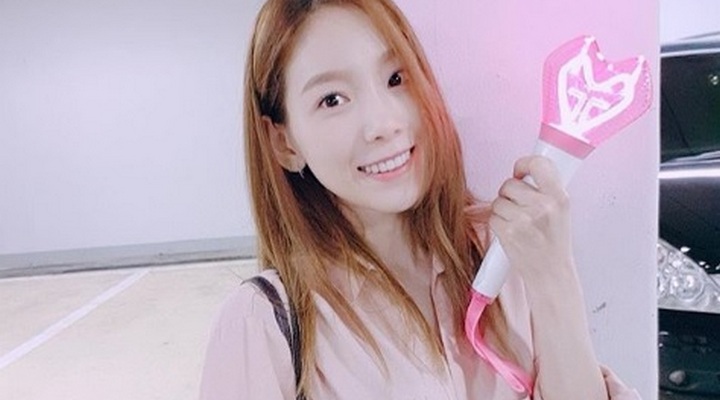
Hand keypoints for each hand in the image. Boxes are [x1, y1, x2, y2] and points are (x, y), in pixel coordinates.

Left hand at [488, 155, 573, 290]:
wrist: (551, 274)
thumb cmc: (553, 242)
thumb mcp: (560, 211)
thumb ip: (544, 190)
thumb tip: (522, 172)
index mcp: (560, 197)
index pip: (539, 164)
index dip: (524, 163)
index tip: (519, 171)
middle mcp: (544, 206)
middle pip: (510, 184)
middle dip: (510, 194)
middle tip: (520, 209)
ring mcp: (525, 219)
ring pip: (498, 201)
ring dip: (503, 211)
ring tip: (518, 225)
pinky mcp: (509, 232)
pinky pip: (492, 216)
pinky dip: (497, 224)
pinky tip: (511, 234)